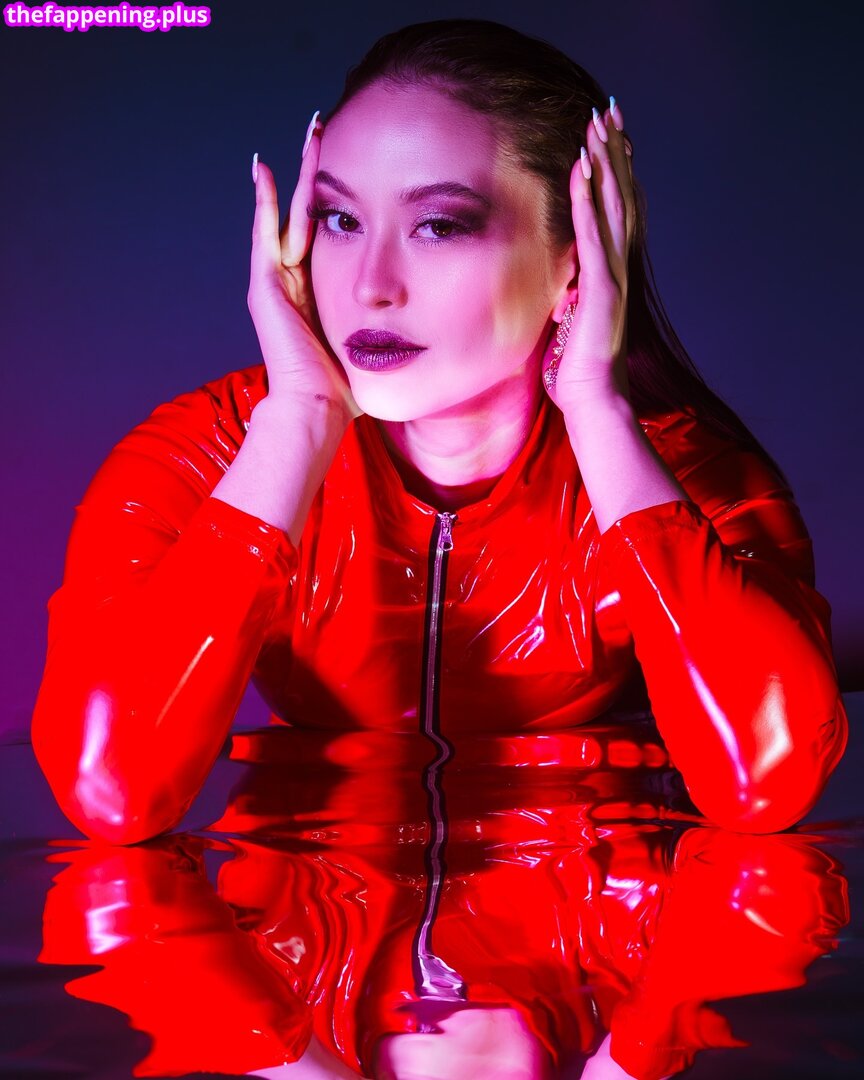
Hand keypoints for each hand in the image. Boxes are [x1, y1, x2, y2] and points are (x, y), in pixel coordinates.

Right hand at [248, 119, 359, 421]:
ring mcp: (276, 284)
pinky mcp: (266, 288)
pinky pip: (265, 235)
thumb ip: (389, 325)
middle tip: (327, 132)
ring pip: (292, 214)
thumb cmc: (348, 389)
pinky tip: (264, 170)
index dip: (340, 200)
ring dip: (301, 174)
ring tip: (310, 135)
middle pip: (308, 214)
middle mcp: (294, 284)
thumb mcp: (373, 345)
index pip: (329, 235)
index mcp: (318, 295)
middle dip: (319, 173)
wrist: (319, 409)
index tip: (356, 168)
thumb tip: (430, 319)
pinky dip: (264, 203)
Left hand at [543, 99, 635, 411]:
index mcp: (613, 274)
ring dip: (605, 164)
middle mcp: (619, 268)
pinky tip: (583, 171)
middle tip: (609, 111)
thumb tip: (566, 293)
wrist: (595, 402)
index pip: (617, 212)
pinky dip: (588, 202)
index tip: (609, 137)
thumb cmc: (580, 371)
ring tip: (598, 125)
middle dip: (615, 154)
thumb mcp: (574, 325)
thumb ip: (574, 300)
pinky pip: (593, 237)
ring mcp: (613, 277)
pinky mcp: (601, 290)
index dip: (615, 173)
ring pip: (612, 208)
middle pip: (621, 198)